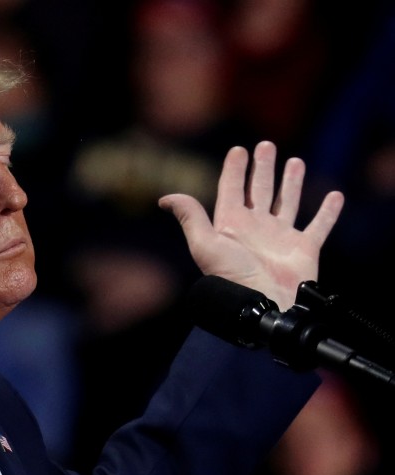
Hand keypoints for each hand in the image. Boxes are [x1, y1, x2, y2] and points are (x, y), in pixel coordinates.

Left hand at [159, 141, 343, 308]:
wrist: (263, 303)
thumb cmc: (232, 276)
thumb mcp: (205, 243)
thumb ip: (190, 217)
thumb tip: (165, 198)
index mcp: (232, 224)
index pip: (232, 189)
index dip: (234, 170)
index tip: (238, 149)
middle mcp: (256, 228)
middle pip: (260, 190)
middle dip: (262, 168)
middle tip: (266, 146)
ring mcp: (280, 237)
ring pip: (287, 202)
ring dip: (292, 183)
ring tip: (295, 162)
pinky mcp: (304, 248)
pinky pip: (319, 225)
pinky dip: (329, 211)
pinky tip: (335, 195)